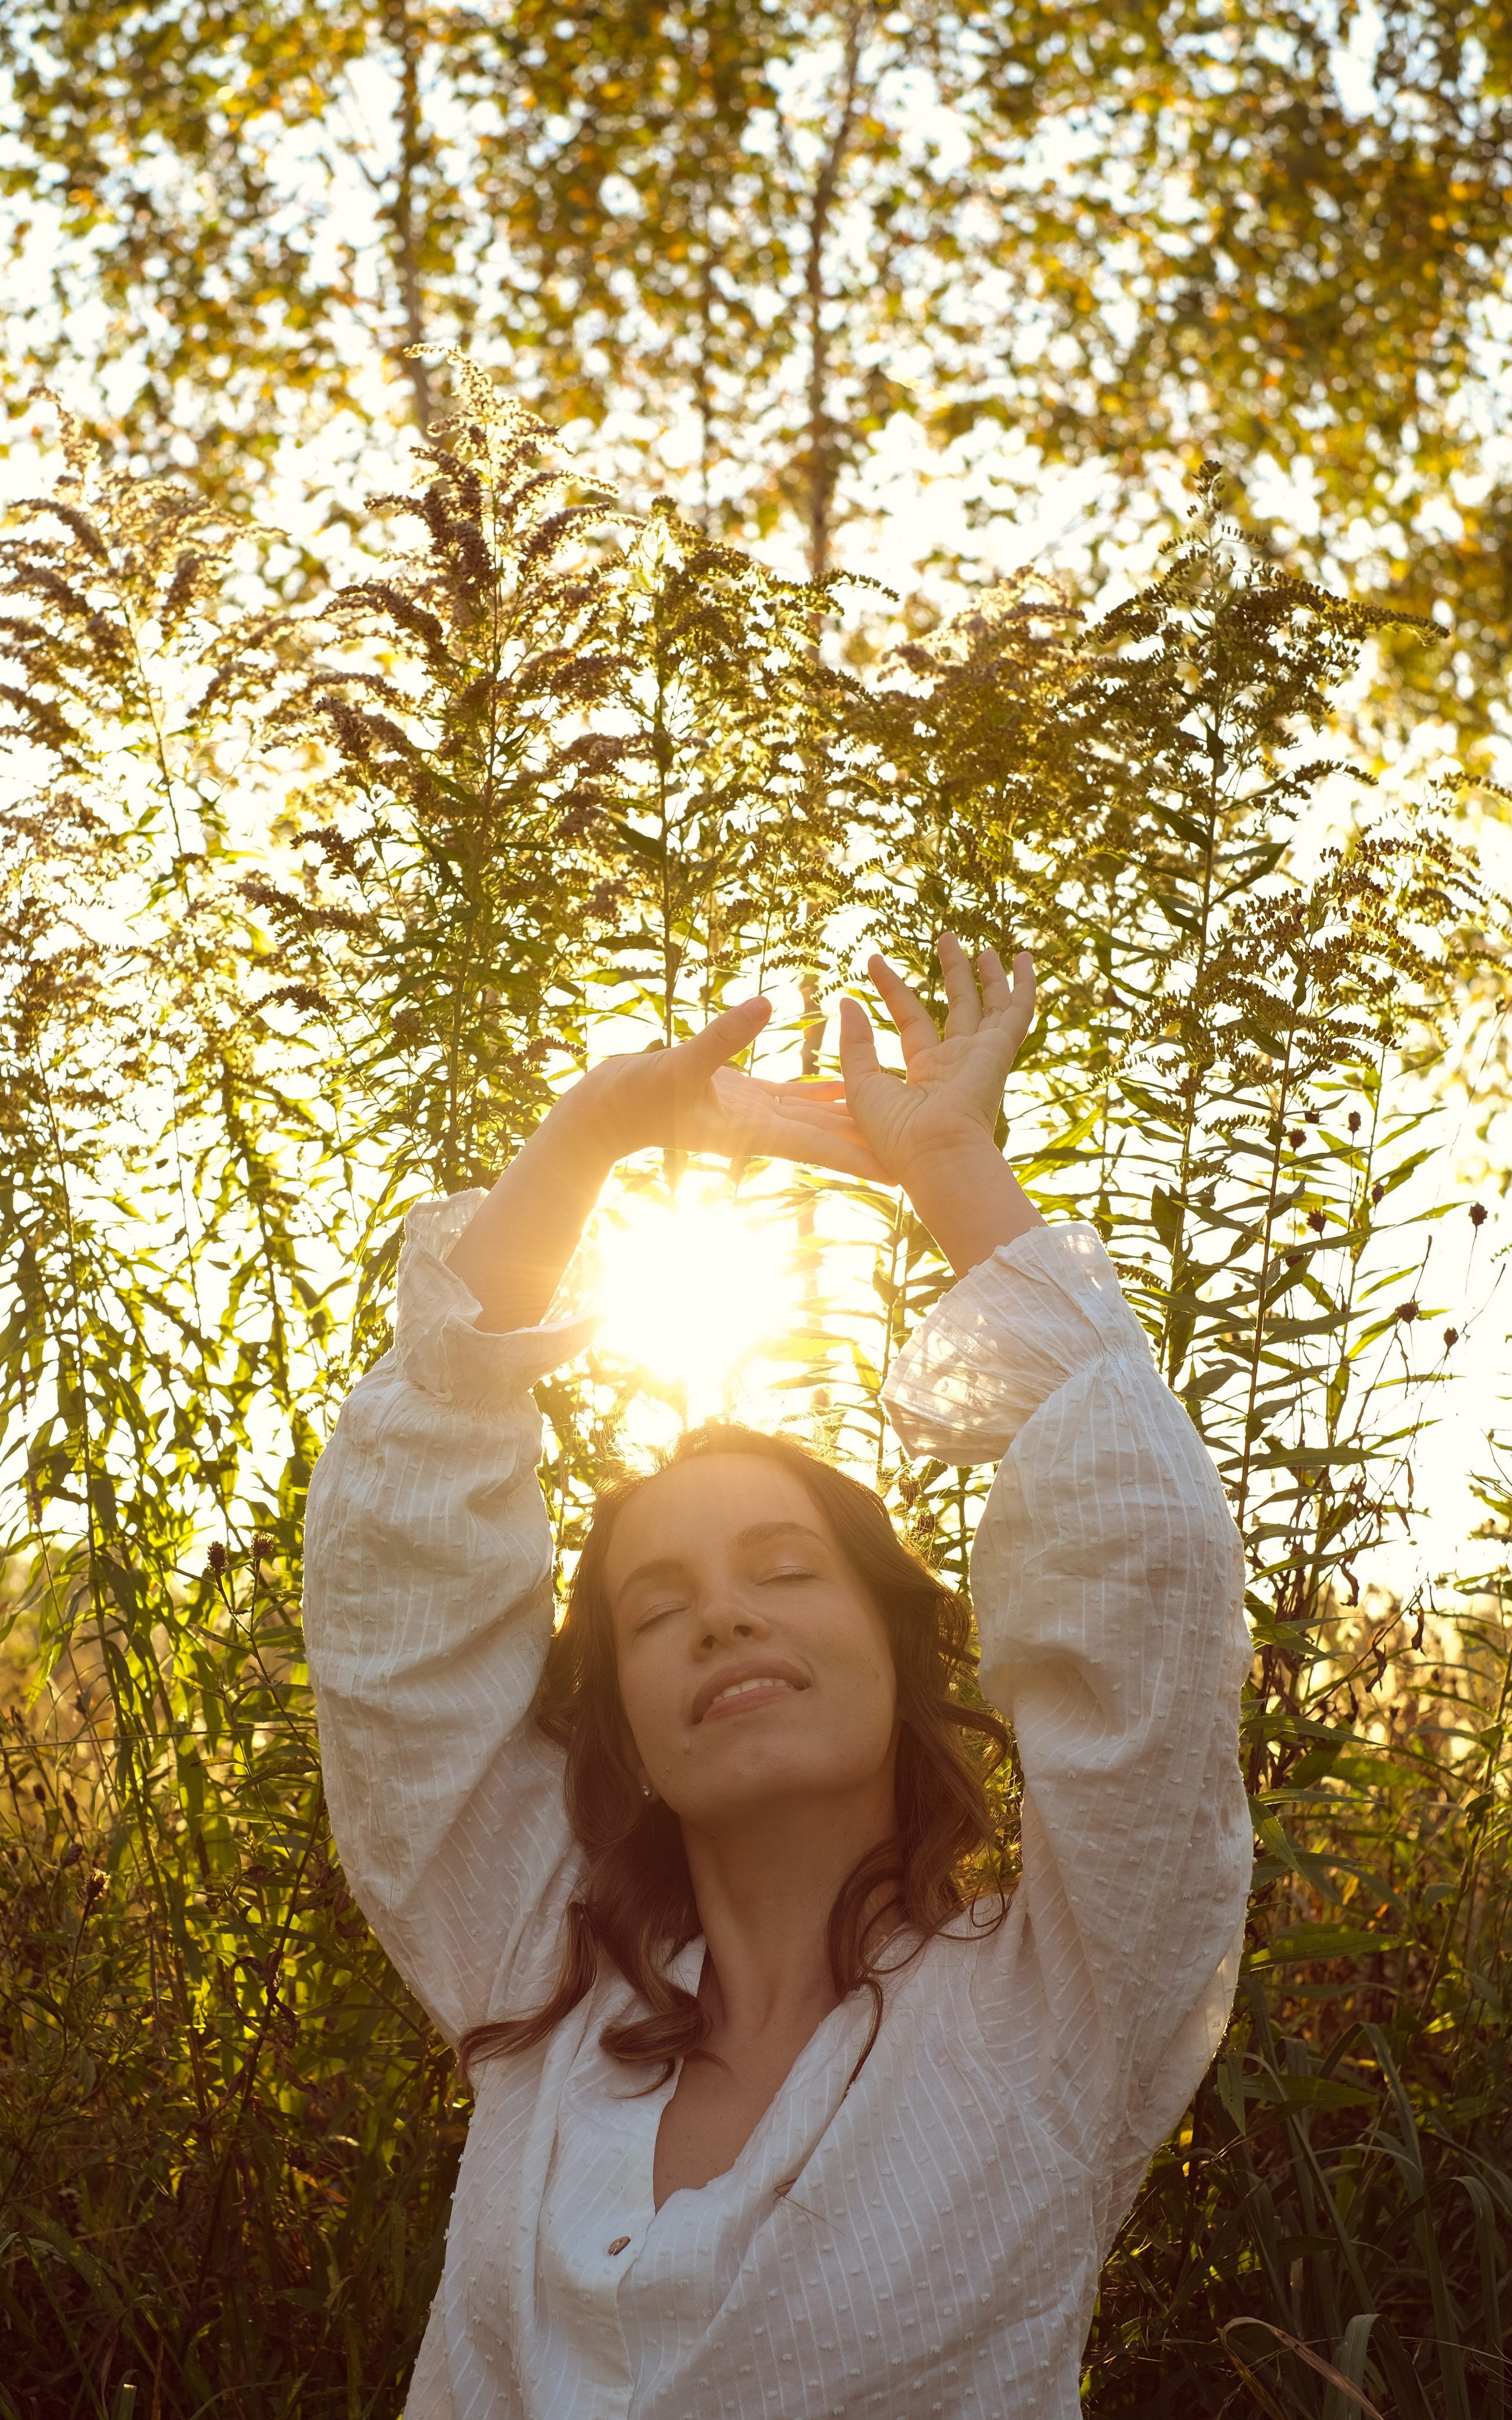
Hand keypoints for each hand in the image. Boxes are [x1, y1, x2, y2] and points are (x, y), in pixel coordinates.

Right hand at [582, 997, 884, 1179]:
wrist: (603, 1112)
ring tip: (906, 1121)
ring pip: (819, 1117)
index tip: (902, 1173)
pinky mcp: (742, 1096)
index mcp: (752, 1129)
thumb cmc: (632, 1096)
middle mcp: (761, 1127)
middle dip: (875, 1146)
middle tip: (925, 1157)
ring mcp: (754, 1113)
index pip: (819, 1144)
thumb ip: (721, 1037)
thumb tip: (765, 1005)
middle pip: (831, 1138)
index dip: (861, 1157)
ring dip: (859, 1119)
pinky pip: (796, 1096)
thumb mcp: (678, 1063)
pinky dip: (826, 1091)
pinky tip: (854, 1083)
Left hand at [838, 936, 1035, 1185]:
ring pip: (988, 1006)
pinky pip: (1017, 1013)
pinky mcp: (1000, 1051)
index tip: (874, 961)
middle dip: (953, 973)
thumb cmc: (895, 1132)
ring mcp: (981, 1057)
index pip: (910, 1019)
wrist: (935, 1154)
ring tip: (984, 945)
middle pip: (957, 1008)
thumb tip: (848, 1000)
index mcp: (925, 1075)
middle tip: (947, 938)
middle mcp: (957, 1064)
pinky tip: (1026, 958)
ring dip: (987, 975)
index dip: (893, 989)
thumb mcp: (861, 1083)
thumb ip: (855, 1042)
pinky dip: (1025, 986)